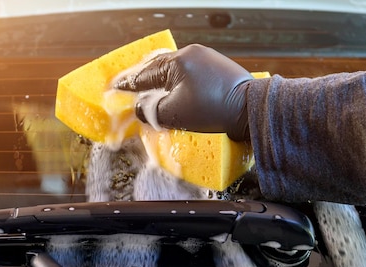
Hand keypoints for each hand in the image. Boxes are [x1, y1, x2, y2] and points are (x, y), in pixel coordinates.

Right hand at [116, 44, 252, 141]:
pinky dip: (177, 82)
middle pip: (159, 67)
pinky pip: (189, 73)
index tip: (114, 86)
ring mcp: (207, 59)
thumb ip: (151, 111)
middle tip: (129, 87)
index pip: (145, 74)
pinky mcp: (218, 68)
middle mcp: (192, 54)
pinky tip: (175, 91)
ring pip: (175, 69)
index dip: (128, 83)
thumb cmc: (213, 109)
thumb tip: (140, 108)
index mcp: (179, 61)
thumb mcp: (175, 113)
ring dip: (161, 81)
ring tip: (150, 91)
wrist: (251, 109)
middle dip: (143, 79)